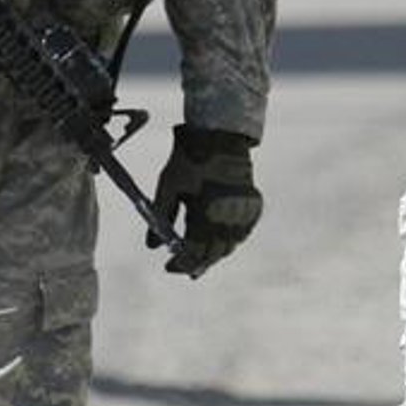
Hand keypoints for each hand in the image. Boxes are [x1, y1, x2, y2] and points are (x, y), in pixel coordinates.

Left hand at [149, 125, 262, 276]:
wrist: (220, 138)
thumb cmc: (189, 160)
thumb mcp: (168, 187)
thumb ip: (161, 217)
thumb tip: (152, 245)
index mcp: (204, 213)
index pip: (194, 252)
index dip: (180, 263)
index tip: (170, 266)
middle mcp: (227, 217)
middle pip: (213, 253)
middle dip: (197, 262)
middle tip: (184, 266)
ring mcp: (242, 212)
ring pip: (230, 245)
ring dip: (214, 253)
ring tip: (200, 255)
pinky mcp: (252, 206)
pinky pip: (242, 233)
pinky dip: (231, 240)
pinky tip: (220, 239)